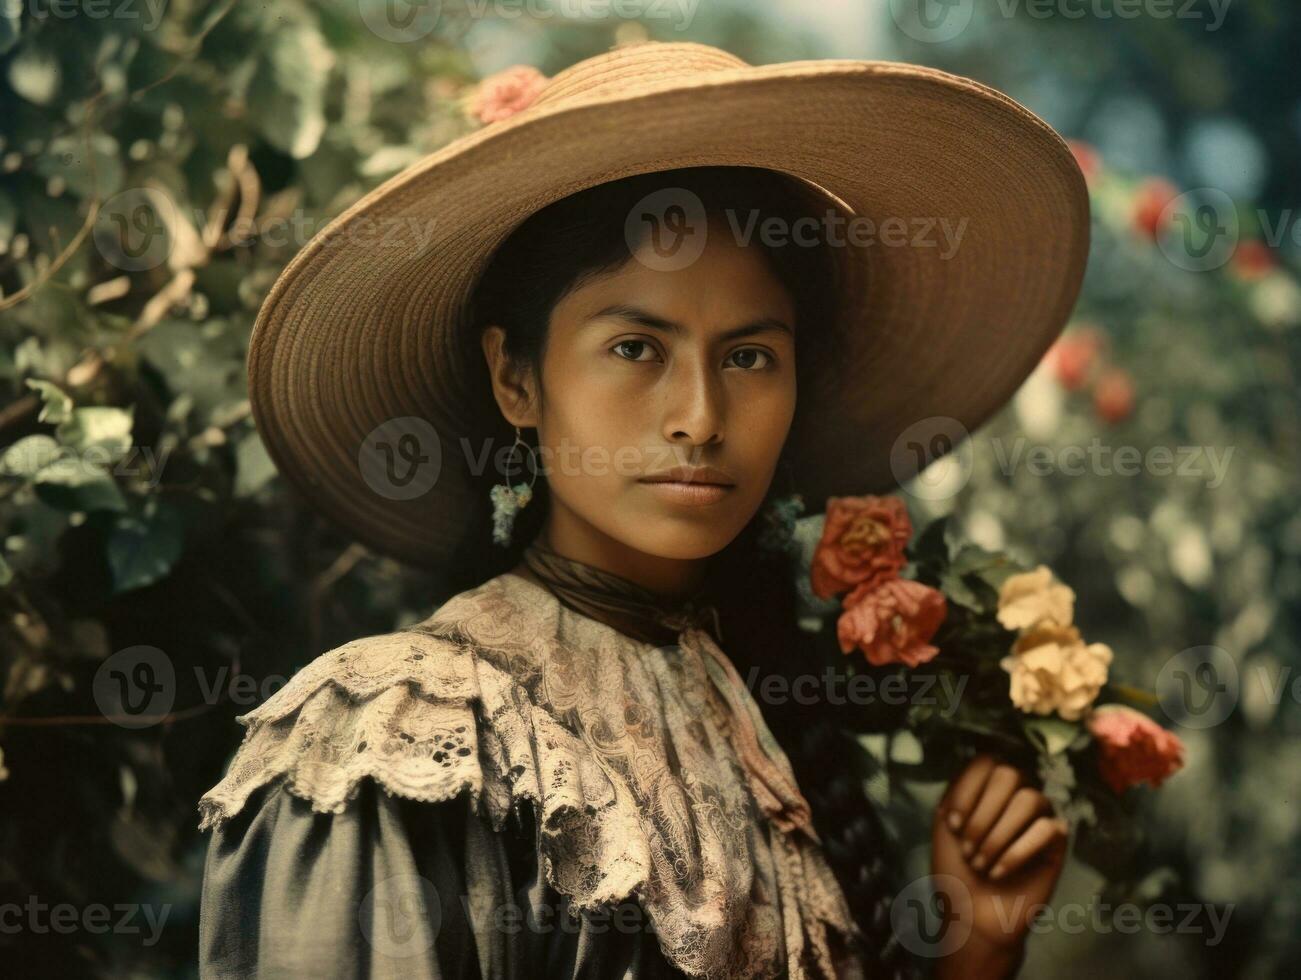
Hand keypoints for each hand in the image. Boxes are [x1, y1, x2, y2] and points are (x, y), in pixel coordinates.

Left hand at [930, 753, 1068, 972]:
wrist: (971, 915)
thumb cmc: (955, 871)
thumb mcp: (944, 823)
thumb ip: (960, 787)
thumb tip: (986, 758)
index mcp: (985, 788)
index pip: (986, 761)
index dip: (968, 790)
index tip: (952, 824)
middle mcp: (1013, 796)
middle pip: (1009, 775)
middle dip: (983, 815)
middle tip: (968, 849)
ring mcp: (1037, 818)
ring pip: (1030, 799)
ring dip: (998, 835)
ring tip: (981, 862)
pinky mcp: (1056, 844)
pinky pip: (1048, 829)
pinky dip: (1017, 851)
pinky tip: (999, 871)